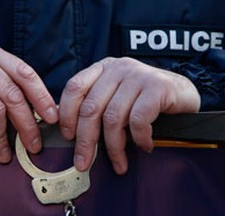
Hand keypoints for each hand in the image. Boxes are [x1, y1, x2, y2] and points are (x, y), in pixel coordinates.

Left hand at [59, 57, 199, 174]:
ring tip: (119, 162)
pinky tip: (144, 145)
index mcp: (102, 69)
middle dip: (85, 141)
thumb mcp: (115, 98)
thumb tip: (74, 136)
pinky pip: (138, 120)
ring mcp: (138, 75)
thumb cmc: (142, 100)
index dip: (66, 115)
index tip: (68, 137)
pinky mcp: (157, 87)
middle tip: (84, 163)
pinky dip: (138, 138)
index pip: (74, 88)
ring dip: (113, 147)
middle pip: (91, 108)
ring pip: (113, 118)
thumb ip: (96, 108)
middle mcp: (117, 69)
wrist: (180, 92)